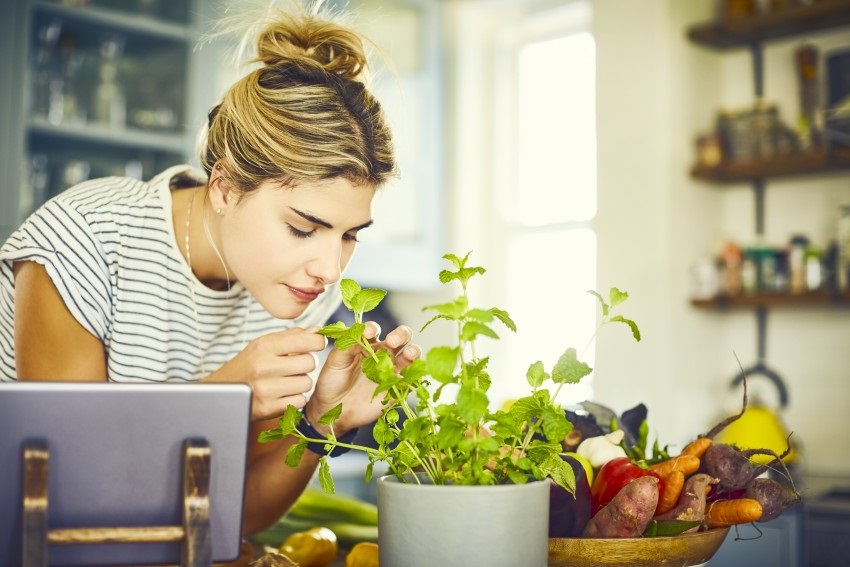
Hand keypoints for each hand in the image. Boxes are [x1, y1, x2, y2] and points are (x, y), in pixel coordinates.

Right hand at [206, 327, 326, 420]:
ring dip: (301, 383)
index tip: (315, 345)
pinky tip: (282, 394)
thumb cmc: (247, 365)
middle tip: (294, 366)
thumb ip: (292, 336)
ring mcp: (266, 389)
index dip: (317, 342)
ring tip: (286, 381)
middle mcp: (264, 367)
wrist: (220, 392)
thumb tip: (318, 330)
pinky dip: (294, 399)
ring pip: (307, 384)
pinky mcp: (268, 408)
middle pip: (310, 363)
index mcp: (264, 346)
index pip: (306, 341)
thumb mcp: (263, 344)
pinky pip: (299, 401)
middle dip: (306, 364)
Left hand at [306, 322, 419, 433]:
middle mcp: (383, 353)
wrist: (334, 409)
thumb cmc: (332, 382)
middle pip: (400, 337)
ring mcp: (392, 370)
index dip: (372, 328)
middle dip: (401, 335)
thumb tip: (360, 334)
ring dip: (414, 351)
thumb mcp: (335, 362)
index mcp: (366, 344)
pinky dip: (415, 375)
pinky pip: (411, 379)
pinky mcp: (397, 387)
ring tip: (410, 354)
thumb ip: (346, 346)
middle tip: (392, 341)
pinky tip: (412, 375)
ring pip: (410, 355)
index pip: (374, 329)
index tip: (368, 333)